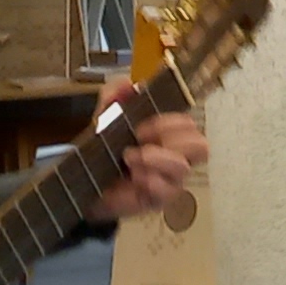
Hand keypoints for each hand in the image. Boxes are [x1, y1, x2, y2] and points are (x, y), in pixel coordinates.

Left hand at [87, 103, 206, 221]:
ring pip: (183, 168)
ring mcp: (170, 180)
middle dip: (170, 138)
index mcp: (168, 135)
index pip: (189, 125)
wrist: (85, 181)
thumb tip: (129, 85)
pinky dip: (149, 180)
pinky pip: (166, 190)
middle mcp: (175, 157)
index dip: (170, 122)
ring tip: (130, 158)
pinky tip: (133, 178)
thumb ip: (114, 96)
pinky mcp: (159, 200)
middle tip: (140, 139)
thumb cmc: (103, 150)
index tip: (141, 125)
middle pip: (200, 146)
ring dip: (156, 158)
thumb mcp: (104, 116)